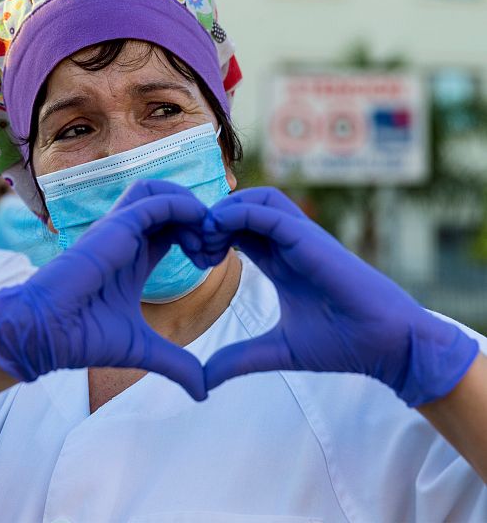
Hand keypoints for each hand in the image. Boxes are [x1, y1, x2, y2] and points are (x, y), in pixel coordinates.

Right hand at [0, 179, 209, 399]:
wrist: (50, 334)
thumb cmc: (86, 338)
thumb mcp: (145, 350)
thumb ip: (177, 364)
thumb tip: (204, 391)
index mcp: (134, 257)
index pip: (172, 228)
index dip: (198, 235)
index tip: (214, 261)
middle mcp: (126, 238)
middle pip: (169, 203)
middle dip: (200, 217)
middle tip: (215, 248)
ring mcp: (119, 229)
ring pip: (159, 190)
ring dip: (190, 205)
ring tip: (205, 237)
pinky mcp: (114, 226)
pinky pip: (154, 201)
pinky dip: (182, 207)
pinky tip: (198, 231)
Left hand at [203, 187, 479, 406]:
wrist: (388, 347)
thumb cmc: (343, 344)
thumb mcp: (276, 350)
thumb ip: (238, 359)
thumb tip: (203, 381)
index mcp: (280, 260)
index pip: (237, 229)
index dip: (210, 236)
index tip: (192, 260)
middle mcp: (289, 243)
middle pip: (243, 206)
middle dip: (211, 220)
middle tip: (194, 251)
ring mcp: (301, 238)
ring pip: (256, 198)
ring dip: (223, 212)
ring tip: (206, 245)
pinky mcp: (310, 239)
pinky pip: (267, 212)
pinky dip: (236, 216)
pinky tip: (218, 242)